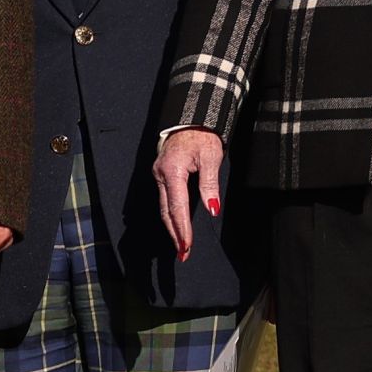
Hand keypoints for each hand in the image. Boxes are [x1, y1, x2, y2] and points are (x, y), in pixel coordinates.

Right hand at [154, 128, 225, 259]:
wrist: (191, 118)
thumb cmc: (203, 134)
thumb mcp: (211, 157)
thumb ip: (210, 184)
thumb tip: (212, 209)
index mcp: (172, 171)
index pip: (177, 207)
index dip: (182, 228)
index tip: (186, 245)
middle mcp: (161, 174)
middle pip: (166, 211)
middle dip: (175, 234)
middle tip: (183, 253)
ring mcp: (159, 175)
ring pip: (164, 207)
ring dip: (172, 227)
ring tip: (181, 245)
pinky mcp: (163, 174)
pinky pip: (165, 199)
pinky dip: (171, 215)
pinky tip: (177, 226)